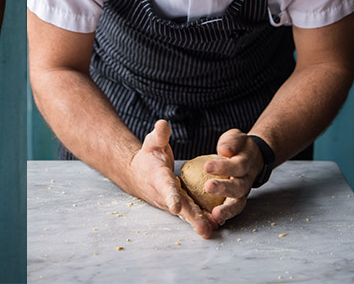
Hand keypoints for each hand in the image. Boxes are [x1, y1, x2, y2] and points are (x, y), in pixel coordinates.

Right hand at [128, 119, 218, 238]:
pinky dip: (201, 220)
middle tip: (204, 229)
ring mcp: (171, 202)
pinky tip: (215, 225)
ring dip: (199, 223)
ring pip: (187, 213)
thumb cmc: (147, 156)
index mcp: (158, 177)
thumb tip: (163, 124)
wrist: (137, 174)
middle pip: (180, 207)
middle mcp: (164, 194)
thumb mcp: (151, 142)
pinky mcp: (178, 205)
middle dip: (192, 218)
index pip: (165, 187)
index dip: (171, 196)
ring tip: (213, 230)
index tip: (176, 207)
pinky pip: (190, 213)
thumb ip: (158, 135)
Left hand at [200, 129, 262, 225]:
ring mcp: (243, 192)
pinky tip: (213, 221)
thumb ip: (232, 141)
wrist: (253, 157)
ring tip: (214, 215)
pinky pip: (233, 210)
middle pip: (239, 187)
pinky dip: (225, 217)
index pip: (238, 165)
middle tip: (208, 187)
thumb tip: (225, 149)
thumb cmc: (239, 146)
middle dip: (224, 189)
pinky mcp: (237, 200)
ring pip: (238, 203)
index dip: (224, 167)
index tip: (207, 166)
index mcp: (247, 162)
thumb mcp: (237, 137)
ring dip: (227, 210)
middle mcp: (246, 179)